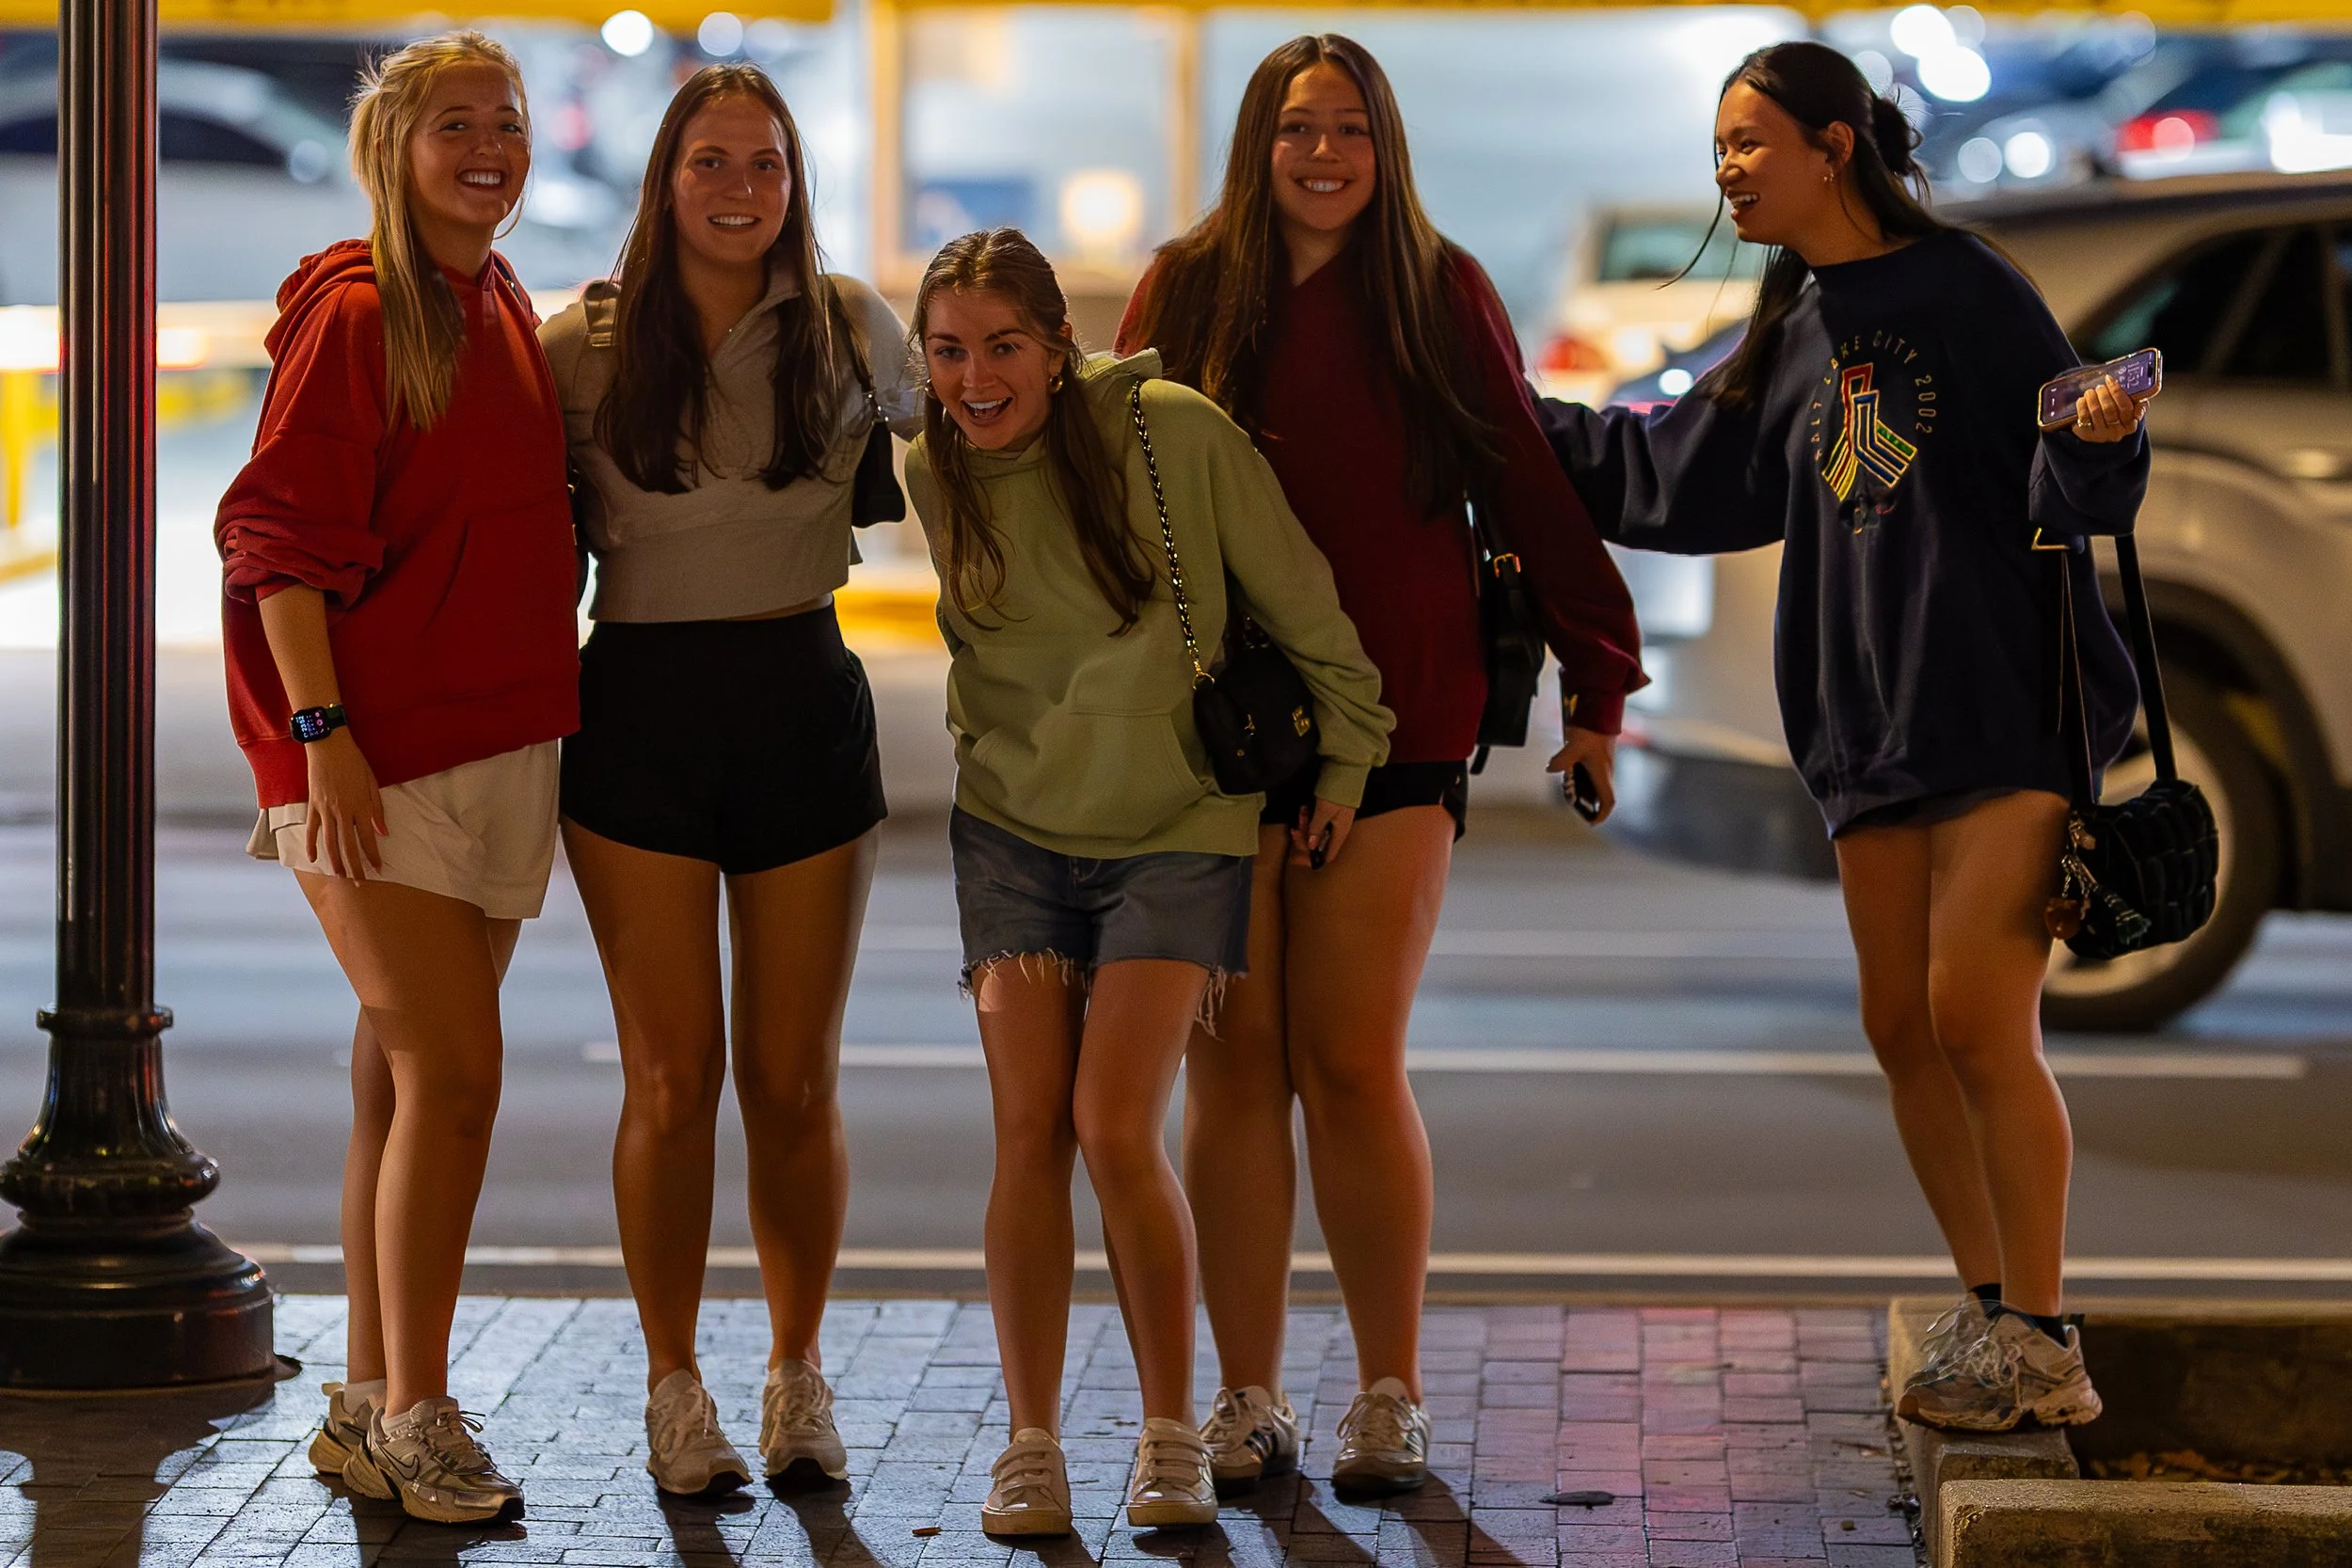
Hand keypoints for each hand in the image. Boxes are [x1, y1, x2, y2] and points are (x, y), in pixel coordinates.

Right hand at [303, 729, 385, 878]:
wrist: (328, 745)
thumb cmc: (354, 761)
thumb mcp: (372, 782)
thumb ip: (377, 809)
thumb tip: (383, 832)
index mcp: (360, 806)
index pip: (368, 838)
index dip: (373, 856)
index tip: (378, 870)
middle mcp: (342, 811)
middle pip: (348, 846)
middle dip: (354, 867)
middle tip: (359, 883)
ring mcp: (325, 810)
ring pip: (329, 842)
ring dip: (334, 861)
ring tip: (339, 876)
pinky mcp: (312, 805)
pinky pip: (311, 829)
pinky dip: (311, 844)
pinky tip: (313, 858)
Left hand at [1289, 798, 1357, 868]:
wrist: (1345, 772)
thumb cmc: (1336, 792)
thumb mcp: (1323, 811)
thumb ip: (1316, 829)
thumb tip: (1311, 847)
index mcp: (1341, 832)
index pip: (1330, 854)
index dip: (1316, 858)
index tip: (1302, 857)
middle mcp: (1339, 829)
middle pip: (1320, 843)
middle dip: (1305, 837)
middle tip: (1295, 829)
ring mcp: (1336, 820)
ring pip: (1317, 831)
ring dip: (1306, 825)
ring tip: (1300, 814)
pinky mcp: (1331, 812)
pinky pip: (1318, 821)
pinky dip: (1310, 818)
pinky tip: (1304, 811)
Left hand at [1545, 726, 1617, 823]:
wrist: (1599, 709)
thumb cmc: (1590, 728)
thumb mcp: (1573, 744)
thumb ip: (1562, 759)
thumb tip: (1550, 769)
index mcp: (1602, 773)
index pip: (1609, 801)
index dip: (1602, 814)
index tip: (1591, 822)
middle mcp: (1605, 772)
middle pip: (1601, 797)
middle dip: (1587, 804)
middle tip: (1572, 801)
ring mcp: (1602, 765)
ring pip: (1595, 786)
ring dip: (1582, 791)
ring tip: (1567, 785)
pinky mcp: (1597, 758)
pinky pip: (1591, 776)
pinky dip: (1580, 780)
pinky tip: (1568, 773)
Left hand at [2072, 375, 2148, 443]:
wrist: (2101, 430)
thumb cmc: (2118, 414)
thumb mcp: (2131, 409)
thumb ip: (2138, 400)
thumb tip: (2144, 391)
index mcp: (2130, 425)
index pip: (2126, 407)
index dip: (2117, 391)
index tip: (2110, 380)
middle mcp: (2116, 432)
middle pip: (2109, 409)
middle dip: (2103, 394)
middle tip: (2100, 386)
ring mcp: (2101, 435)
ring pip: (2096, 412)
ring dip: (2092, 398)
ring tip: (2090, 391)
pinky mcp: (2087, 435)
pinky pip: (2083, 417)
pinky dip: (2082, 406)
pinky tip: (2082, 400)